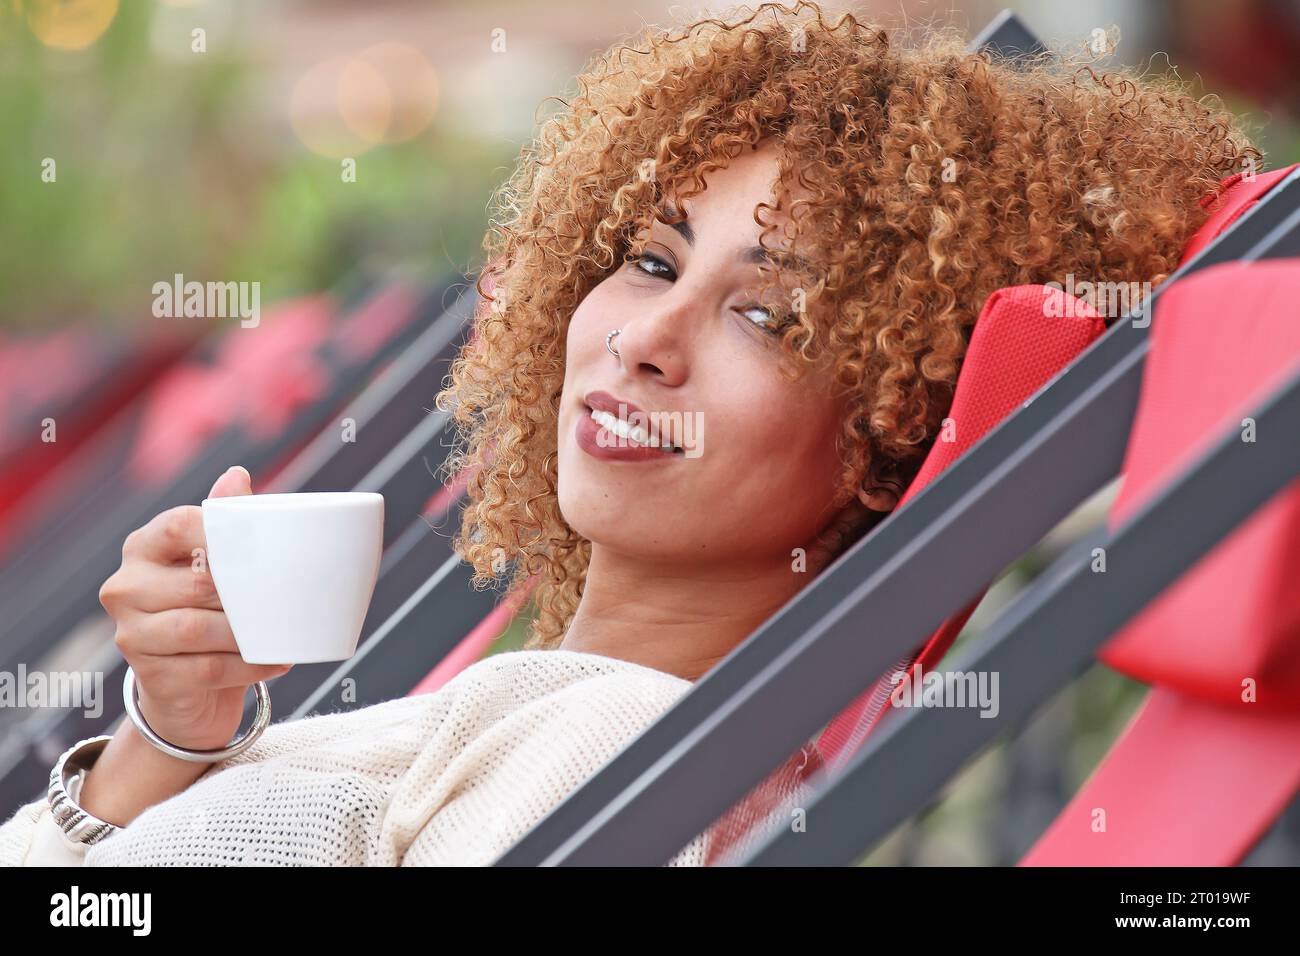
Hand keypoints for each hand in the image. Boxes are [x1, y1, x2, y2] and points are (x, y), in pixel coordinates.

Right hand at [99, 466, 292, 750]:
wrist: (188, 684)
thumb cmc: (208, 607)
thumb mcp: (214, 561)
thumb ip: (226, 520)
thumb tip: (237, 476)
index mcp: (143, 547)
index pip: (179, 525)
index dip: (223, 533)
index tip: (263, 546)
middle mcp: (126, 587)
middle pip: (195, 584)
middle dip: (245, 592)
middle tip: (285, 595)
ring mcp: (131, 634)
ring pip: (198, 629)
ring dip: (247, 633)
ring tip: (282, 630)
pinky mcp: (151, 677)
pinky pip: (208, 669)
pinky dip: (249, 665)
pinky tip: (277, 659)